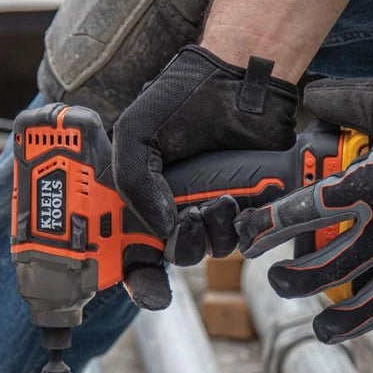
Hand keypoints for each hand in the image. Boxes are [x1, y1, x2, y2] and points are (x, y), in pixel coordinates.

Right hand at [112, 45, 296, 308]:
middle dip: (181, 245)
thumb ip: (133, 181)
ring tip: (216, 200)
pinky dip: (238, 230)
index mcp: (139, 196)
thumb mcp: (135, 132)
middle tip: (188, 218)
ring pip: (207, 251)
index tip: (148, 288)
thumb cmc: (183, 98)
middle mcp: (171, 208)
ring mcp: (207, 209)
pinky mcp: (242, 207)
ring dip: (211, 234)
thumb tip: (161, 227)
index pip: (131, 251)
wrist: (239, 84)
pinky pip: (240, 240)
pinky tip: (235, 202)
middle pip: (172, 256)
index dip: (138, 277)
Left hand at [235, 74, 372, 342]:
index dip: (265, 231)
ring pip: (371, 307)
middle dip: (291, 284)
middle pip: (324, 273)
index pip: (299, 215)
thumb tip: (312, 95)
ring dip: (340, 324)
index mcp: (366, 188)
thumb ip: (346, 102)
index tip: (250, 242)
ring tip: (322, 330)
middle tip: (278, 284)